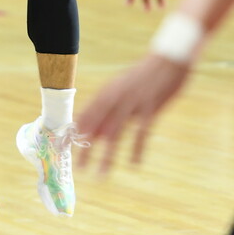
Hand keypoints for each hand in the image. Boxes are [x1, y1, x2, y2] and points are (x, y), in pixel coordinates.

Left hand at [76, 54, 189, 172]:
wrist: (167, 60)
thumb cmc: (143, 77)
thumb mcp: (122, 90)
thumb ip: (109, 111)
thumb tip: (96, 133)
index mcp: (107, 91)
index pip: (86, 114)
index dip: (76, 132)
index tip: (65, 147)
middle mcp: (116, 96)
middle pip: (96, 125)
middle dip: (86, 146)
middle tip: (79, 167)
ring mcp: (133, 101)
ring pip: (115, 132)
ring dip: (107, 155)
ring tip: (101, 174)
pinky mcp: (150, 106)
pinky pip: (141, 131)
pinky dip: (137, 148)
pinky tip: (134, 163)